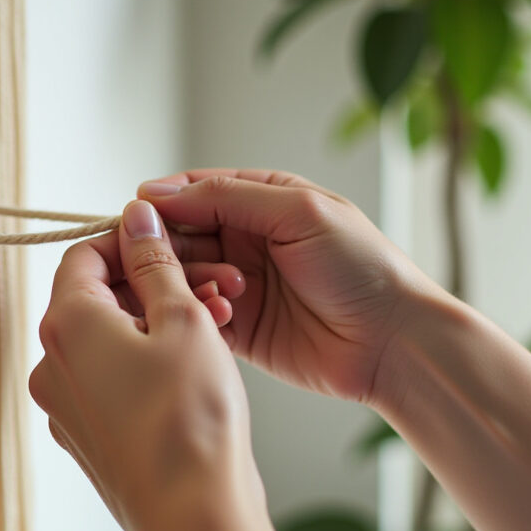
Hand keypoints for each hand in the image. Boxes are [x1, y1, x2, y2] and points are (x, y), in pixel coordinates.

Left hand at [28, 200, 265, 530]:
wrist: (193, 514)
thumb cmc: (190, 417)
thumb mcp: (183, 319)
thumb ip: (155, 261)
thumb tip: (134, 216)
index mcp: (66, 325)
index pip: (84, 255)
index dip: (132, 241)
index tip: (174, 245)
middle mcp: (51, 366)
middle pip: (98, 300)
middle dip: (156, 285)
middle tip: (214, 285)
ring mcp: (65, 409)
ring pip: (110, 344)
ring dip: (159, 326)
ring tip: (219, 325)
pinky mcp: (88, 442)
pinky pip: (113, 385)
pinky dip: (149, 367)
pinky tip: (198, 370)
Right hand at [138, 169, 429, 408]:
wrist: (393, 340)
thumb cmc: (361, 267)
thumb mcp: (298, 212)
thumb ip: (227, 197)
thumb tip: (159, 192)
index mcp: (264, 200)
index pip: (196, 190)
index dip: (163, 202)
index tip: (136, 215)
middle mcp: (248, 239)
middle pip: (181, 234)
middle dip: (166, 246)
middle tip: (155, 261)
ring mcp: (242, 284)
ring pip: (185, 275)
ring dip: (188, 281)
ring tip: (220, 292)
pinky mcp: (242, 329)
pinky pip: (198, 315)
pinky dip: (197, 314)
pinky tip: (216, 317)